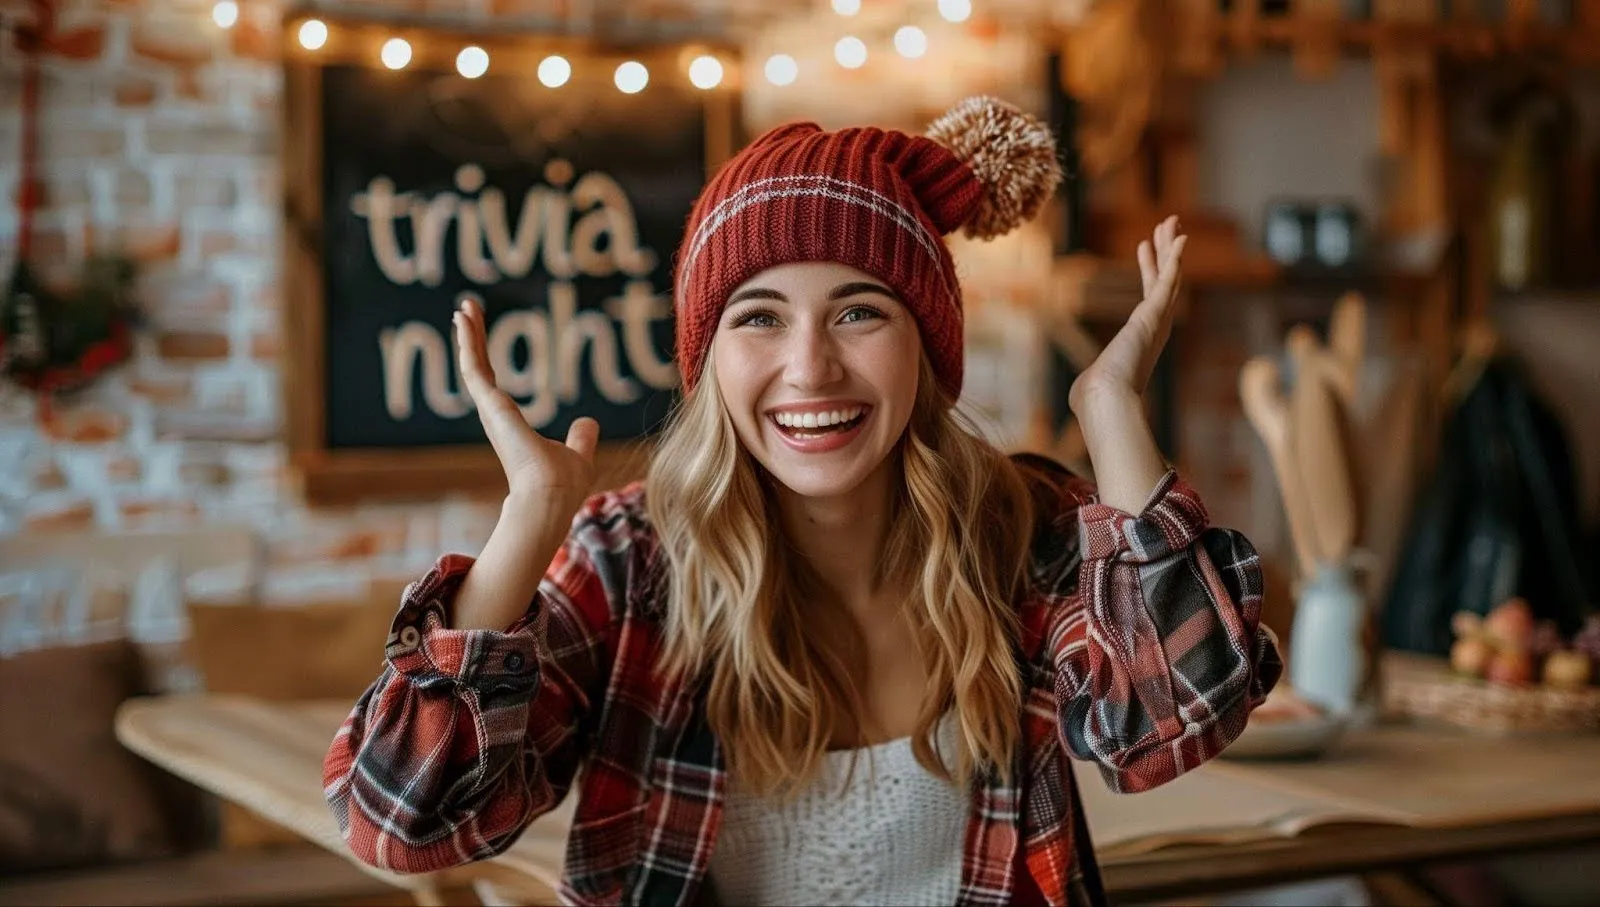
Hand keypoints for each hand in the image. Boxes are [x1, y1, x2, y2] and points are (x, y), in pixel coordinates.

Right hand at [454, 297, 598, 506]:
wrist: (552, 496)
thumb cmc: (564, 484)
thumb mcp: (579, 453)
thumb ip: (581, 437)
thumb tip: (588, 422)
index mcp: (511, 424)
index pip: (492, 383)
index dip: (486, 358)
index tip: (479, 334)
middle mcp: (495, 416)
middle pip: (479, 369)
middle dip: (472, 339)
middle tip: (466, 311)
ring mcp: (490, 411)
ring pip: (473, 364)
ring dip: (468, 335)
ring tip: (464, 306)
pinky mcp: (490, 406)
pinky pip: (474, 368)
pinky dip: (468, 342)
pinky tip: (464, 320)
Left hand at [1068, 215, 1186, 413]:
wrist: (1105, 400)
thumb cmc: (1097, 398)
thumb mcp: (1094, 384)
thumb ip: (1093, 383)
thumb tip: (1083, 395)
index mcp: (1142, 339)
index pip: (1149, 297)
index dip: (1150, 270)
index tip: (1146, 247)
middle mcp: (1155, 328)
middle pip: (1163, 281)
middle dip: (1164, 252)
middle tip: (1166, 227)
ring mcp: (1157, 321)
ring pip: (1168, 276)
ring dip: (1170, 248)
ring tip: (1170, 222)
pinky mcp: (1155, 316)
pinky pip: (1167, 281)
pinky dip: (1174, 260)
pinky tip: (1181, 239)